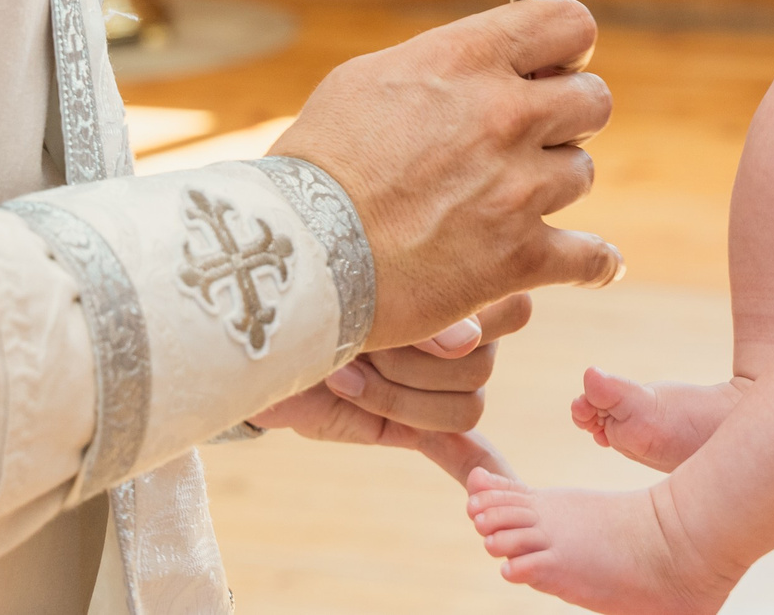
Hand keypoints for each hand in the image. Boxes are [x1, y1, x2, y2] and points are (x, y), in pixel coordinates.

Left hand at [247, 294, 533, 482]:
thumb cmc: (317, 296)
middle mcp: (466, 338)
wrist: (259, 338)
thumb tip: (466, 342)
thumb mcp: (367, 295)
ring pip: (463, 409)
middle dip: (411, 360)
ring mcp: (441, 385)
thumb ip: (424, 314)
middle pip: (480, 368)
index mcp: (465, 287)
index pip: (513, 310)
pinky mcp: (414, 427)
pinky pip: (461, 449)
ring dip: (395, 396)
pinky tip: (488, 485)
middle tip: (363, 341)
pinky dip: (479, 466)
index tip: (420, 310)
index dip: (477, 317)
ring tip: (345, 374)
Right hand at [271, 0, 619, 349]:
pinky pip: (591, 257)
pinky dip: (595, 264)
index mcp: (468, 60)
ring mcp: (517, 188)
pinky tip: (597, 264)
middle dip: (569, 119)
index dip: (568, 47)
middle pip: (593, 100)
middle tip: (535, 139)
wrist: (295, 255)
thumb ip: (441, 63)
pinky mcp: (517, 257)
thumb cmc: (316, 165)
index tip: (553, 69)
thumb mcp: (368, 80)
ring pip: (582, 174)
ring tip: (513, 201)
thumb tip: (481, 61)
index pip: (569, 23)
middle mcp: (504, 115)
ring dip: (554, 187)